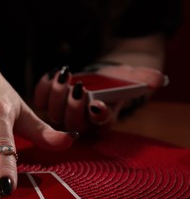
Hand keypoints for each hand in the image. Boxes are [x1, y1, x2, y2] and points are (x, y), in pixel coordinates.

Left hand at [33, 65, 166, 131]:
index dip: (99, 116)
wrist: (99, 78)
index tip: (98, 104)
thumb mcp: (131, 78)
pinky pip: (41, 101)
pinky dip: (43, 89)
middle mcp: (82, 122)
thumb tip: (157, 79)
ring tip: (64, 76)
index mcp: (103, 120)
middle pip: (74, 123)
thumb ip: (144, 79)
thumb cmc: (115, 81)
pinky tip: (52, 74)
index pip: (101, 124)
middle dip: (74, 107)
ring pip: (55, 114)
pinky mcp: (49, 103)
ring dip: (57, 96)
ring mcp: (63, 114)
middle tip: (78, 88)